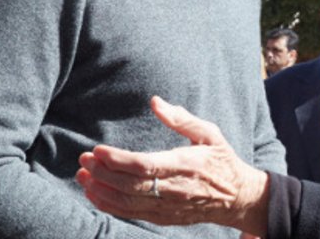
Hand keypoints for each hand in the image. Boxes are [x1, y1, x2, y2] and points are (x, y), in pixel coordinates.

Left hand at [76, 96, 270, 234]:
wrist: (237, 197)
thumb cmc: (221, 160)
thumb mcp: (209, 133)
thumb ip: (181, 118)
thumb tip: (155, 102)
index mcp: (186, 165)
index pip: (145, 165)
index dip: (118, 160)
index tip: (97, 150)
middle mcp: (175, 189)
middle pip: (130, 185)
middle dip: (103, 173)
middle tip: (84, 159)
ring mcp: (168, 206)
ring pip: (127, 202)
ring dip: (101, 190)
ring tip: (83, 175)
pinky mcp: (163, 217)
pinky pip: (131, 214)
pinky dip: (110, 205)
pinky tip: (95, 194)